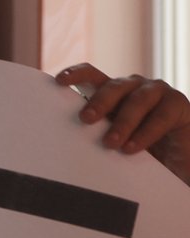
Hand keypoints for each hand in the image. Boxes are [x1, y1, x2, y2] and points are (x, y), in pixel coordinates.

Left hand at [55, 62, 189, 185]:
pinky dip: (145, 132)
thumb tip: (63, 143)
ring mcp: (157, 92)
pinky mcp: (178, 104)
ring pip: (137, 100)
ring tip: (111, 143)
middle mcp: (134, 87)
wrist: (177, 163)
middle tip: (85, 119)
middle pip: (113, 87)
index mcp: (113, 93)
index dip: (76, 74)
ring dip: (123, 122)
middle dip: (99, 102)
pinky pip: (161, 115)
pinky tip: (133, 147)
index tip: (59, 81)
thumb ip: (95, 134)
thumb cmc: (139, 150)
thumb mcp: (113, 140)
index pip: (92, 75)